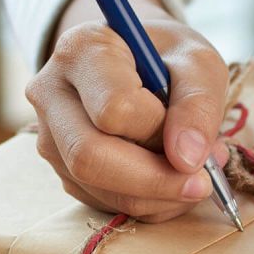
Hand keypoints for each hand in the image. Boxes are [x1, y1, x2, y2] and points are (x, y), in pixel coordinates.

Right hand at [25, 0, 230, 221]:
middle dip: (154, 181)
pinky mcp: (62, 169)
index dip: (160, 132)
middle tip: (203, 182)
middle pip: (88, 156)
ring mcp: (49, 136)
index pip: (113, 108)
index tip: (199, 138)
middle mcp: (51, 93)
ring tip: (196, 175)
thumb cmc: (167, 56)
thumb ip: (198, 103)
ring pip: (96, 187)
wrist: (136, 61)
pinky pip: (103, 202)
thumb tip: (187, 160)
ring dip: (157, 196)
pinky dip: (148, 203)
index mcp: (81, 50)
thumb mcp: (197, 61)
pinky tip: (172, 179)